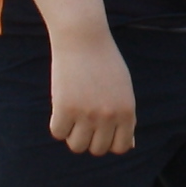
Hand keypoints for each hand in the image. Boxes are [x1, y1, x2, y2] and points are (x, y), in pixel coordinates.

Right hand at [48, 27, 138, 156]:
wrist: (83, 38)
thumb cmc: (104, 62)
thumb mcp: (123, 90)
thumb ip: (126, 118)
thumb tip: (128, 146)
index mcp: (127, 112)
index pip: (120, 147)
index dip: (108, 141)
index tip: (100, 129)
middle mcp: (109, 116)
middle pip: (97, 149)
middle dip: (89, 138)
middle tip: (83, 119)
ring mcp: (87, 114)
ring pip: (77, 145)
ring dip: (72, 134)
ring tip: (72, 115)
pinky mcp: (65, 108)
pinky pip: (58, 132)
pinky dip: (57, 123)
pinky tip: (61, 107)